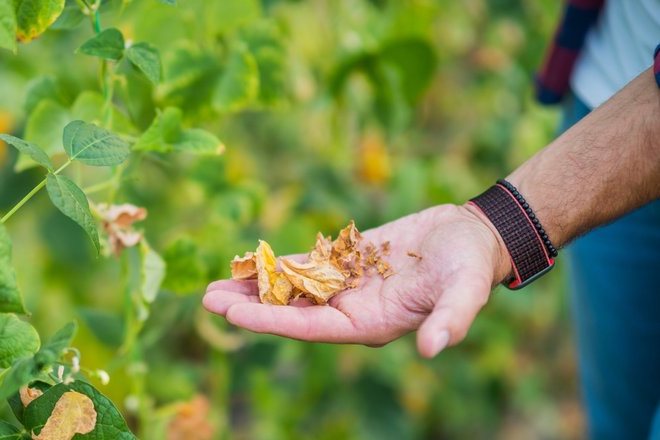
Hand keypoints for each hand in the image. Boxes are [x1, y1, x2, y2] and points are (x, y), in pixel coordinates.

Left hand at [203, 204, 511, 356]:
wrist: (470, 237)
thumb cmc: (469, 266)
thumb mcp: (466, 291)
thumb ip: (450, 320)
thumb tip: (431, 349)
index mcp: (370, 323)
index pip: (311, 328)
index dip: (272, 321)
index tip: (235, 315)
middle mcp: (350, 309)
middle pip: (291, 311)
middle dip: (251, 305)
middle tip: (208, 299)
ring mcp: (345, 285)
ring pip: (291, 288)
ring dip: (255, 286)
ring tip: (215, 285)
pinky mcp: (345, 261)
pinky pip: (305, 264)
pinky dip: (276, 264)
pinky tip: (248, 262)